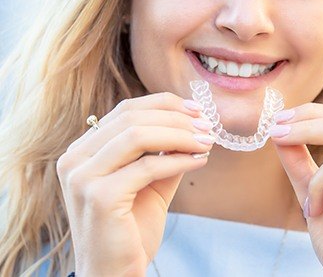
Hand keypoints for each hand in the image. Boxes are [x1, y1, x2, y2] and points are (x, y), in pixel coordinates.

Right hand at [56, 92, 214, 276]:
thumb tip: (195, 123)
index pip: (126, 110)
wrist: (114, 275)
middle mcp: (74, 159)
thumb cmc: (131, 228)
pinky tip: (200, 161)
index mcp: (82, 150)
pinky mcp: (99, 197)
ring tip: (207, 141)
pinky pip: (148, 166)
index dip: (165, 104)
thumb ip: (165, 151)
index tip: (197, 110)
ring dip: (181, 135)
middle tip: (208, 126)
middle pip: (132, 117)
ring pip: (138, 135)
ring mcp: (82, 177)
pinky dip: (179, 159)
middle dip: (177, 118)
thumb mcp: (150, 181)